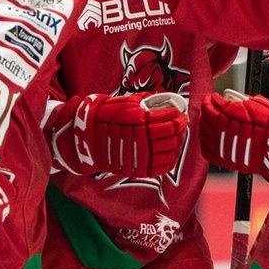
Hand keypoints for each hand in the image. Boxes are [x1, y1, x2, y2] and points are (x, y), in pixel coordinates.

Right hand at [48, 92, 188, 176]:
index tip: (180, 114)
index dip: (178, 116)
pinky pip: (162, 166)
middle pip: (172, 134)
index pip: (168, 119)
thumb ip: (143, 101)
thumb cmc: (105, 117)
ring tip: (178, 136)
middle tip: (182, 123)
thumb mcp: (123, 102)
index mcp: (138, 120)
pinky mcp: (138, 169)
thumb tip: (162, 99)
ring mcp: (140, 155)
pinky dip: (170, 159)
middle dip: (180, 128)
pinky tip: (171, 151)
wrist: (86, 141)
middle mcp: (141, 138)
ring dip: (178, 143)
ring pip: (170, 150)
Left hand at [200, 90, 268, 182]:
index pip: (209, 109)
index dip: (208, 102)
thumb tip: (219, 99)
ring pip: (203, 136)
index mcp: (228, 118)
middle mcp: (222, 134)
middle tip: (209, 107)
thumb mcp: (253, 106)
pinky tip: (208, 138)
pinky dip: (204, 144)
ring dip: (203, 127)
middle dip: (205, 113)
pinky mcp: (226, 161)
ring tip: (208, 121)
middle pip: (205, 122)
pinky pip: (207, 153)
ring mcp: (223, 148)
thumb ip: (233, 103)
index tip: (211, 98)